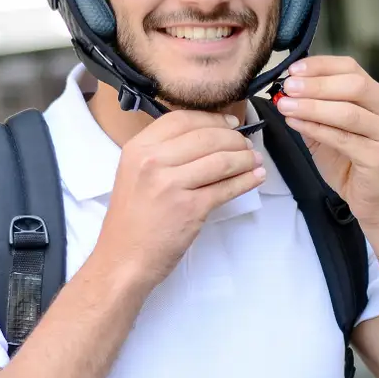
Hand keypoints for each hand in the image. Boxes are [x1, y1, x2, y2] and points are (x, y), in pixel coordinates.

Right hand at [92, 109, 265, 290]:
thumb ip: (162, 154)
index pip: (182, 119)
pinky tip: (255, 177)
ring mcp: (172, 184)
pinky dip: (246, 181)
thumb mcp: (134, 174)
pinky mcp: (190, 208)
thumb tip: (205, 137)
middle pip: (206, 136)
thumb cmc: (132, 220)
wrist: (123, 258)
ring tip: (255, 160)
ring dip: (245, 158)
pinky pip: (227, 188)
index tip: (230, 124)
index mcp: (138, 148)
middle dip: (234, 139)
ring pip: (221, 160)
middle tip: (246, 145)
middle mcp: (153, 162)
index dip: (213, 119)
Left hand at [274, 56, 378, 225]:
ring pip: (347, 112)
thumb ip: (315, 112)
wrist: (376, 201)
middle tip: (288, 87)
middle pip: (354, 85)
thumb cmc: (353, 165)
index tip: (294, 69)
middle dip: (316, 84)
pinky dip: (316, 129)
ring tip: (286, 105)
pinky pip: (343, 138)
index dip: (321, 66)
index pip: (351, 69)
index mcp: (378, 98)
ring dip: (312, 106)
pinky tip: (296, 123)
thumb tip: (286, 93)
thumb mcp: (331, 132)